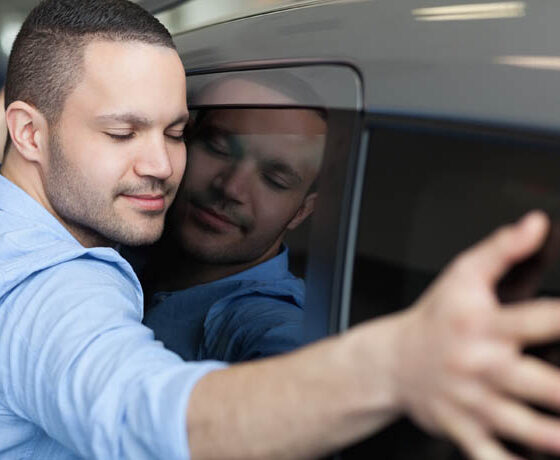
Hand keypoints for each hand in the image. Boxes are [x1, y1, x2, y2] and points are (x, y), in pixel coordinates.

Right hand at [393, 211, 559, 459]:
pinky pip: (489, 457)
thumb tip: (536, 225)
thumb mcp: (462, 275)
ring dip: (551, 437)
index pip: (539, 318)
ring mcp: (472, 401)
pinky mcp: (463, 429)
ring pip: (521, 426)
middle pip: (535, 383)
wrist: (392, 360)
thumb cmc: (434, 319)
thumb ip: (502, 249)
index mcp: (485, 324)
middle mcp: (481, 364)